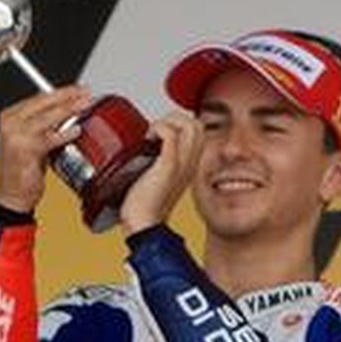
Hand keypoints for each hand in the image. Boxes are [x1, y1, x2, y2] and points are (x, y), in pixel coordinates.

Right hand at [0, 85, 95, 213]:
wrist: (12, 195)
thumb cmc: (23, 170)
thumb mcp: (32, 140)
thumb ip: (45, 124)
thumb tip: (67, 109)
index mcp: (10, 116)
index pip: (39, 97)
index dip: (62, 91)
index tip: (78, 89)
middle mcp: (10, 123)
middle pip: (44, 102)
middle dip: (68, 96)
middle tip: (86, 93)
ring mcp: (16, 136)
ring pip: (48, 117)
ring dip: (69, 110)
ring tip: (85, 106)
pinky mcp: (25, 150)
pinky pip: (50, 138)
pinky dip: (65, 134)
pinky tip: (76, 130)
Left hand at [117, 109, 202, 232]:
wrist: (142, 224)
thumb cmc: (143, 204)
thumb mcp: (156, 176)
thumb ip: (157, 160)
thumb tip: (145, 144)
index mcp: (189, 164)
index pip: (198, 131)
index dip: (178, 123)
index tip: (157, 133)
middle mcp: (190, 163)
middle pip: (198, 124)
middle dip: (174, 118)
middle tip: (154, 131)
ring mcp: (182, 164)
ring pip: (190, 124)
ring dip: (168, 121)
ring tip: (151, 135)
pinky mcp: (168, 166)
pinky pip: (170, 135)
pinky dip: (157, 129)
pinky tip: (146, 140)